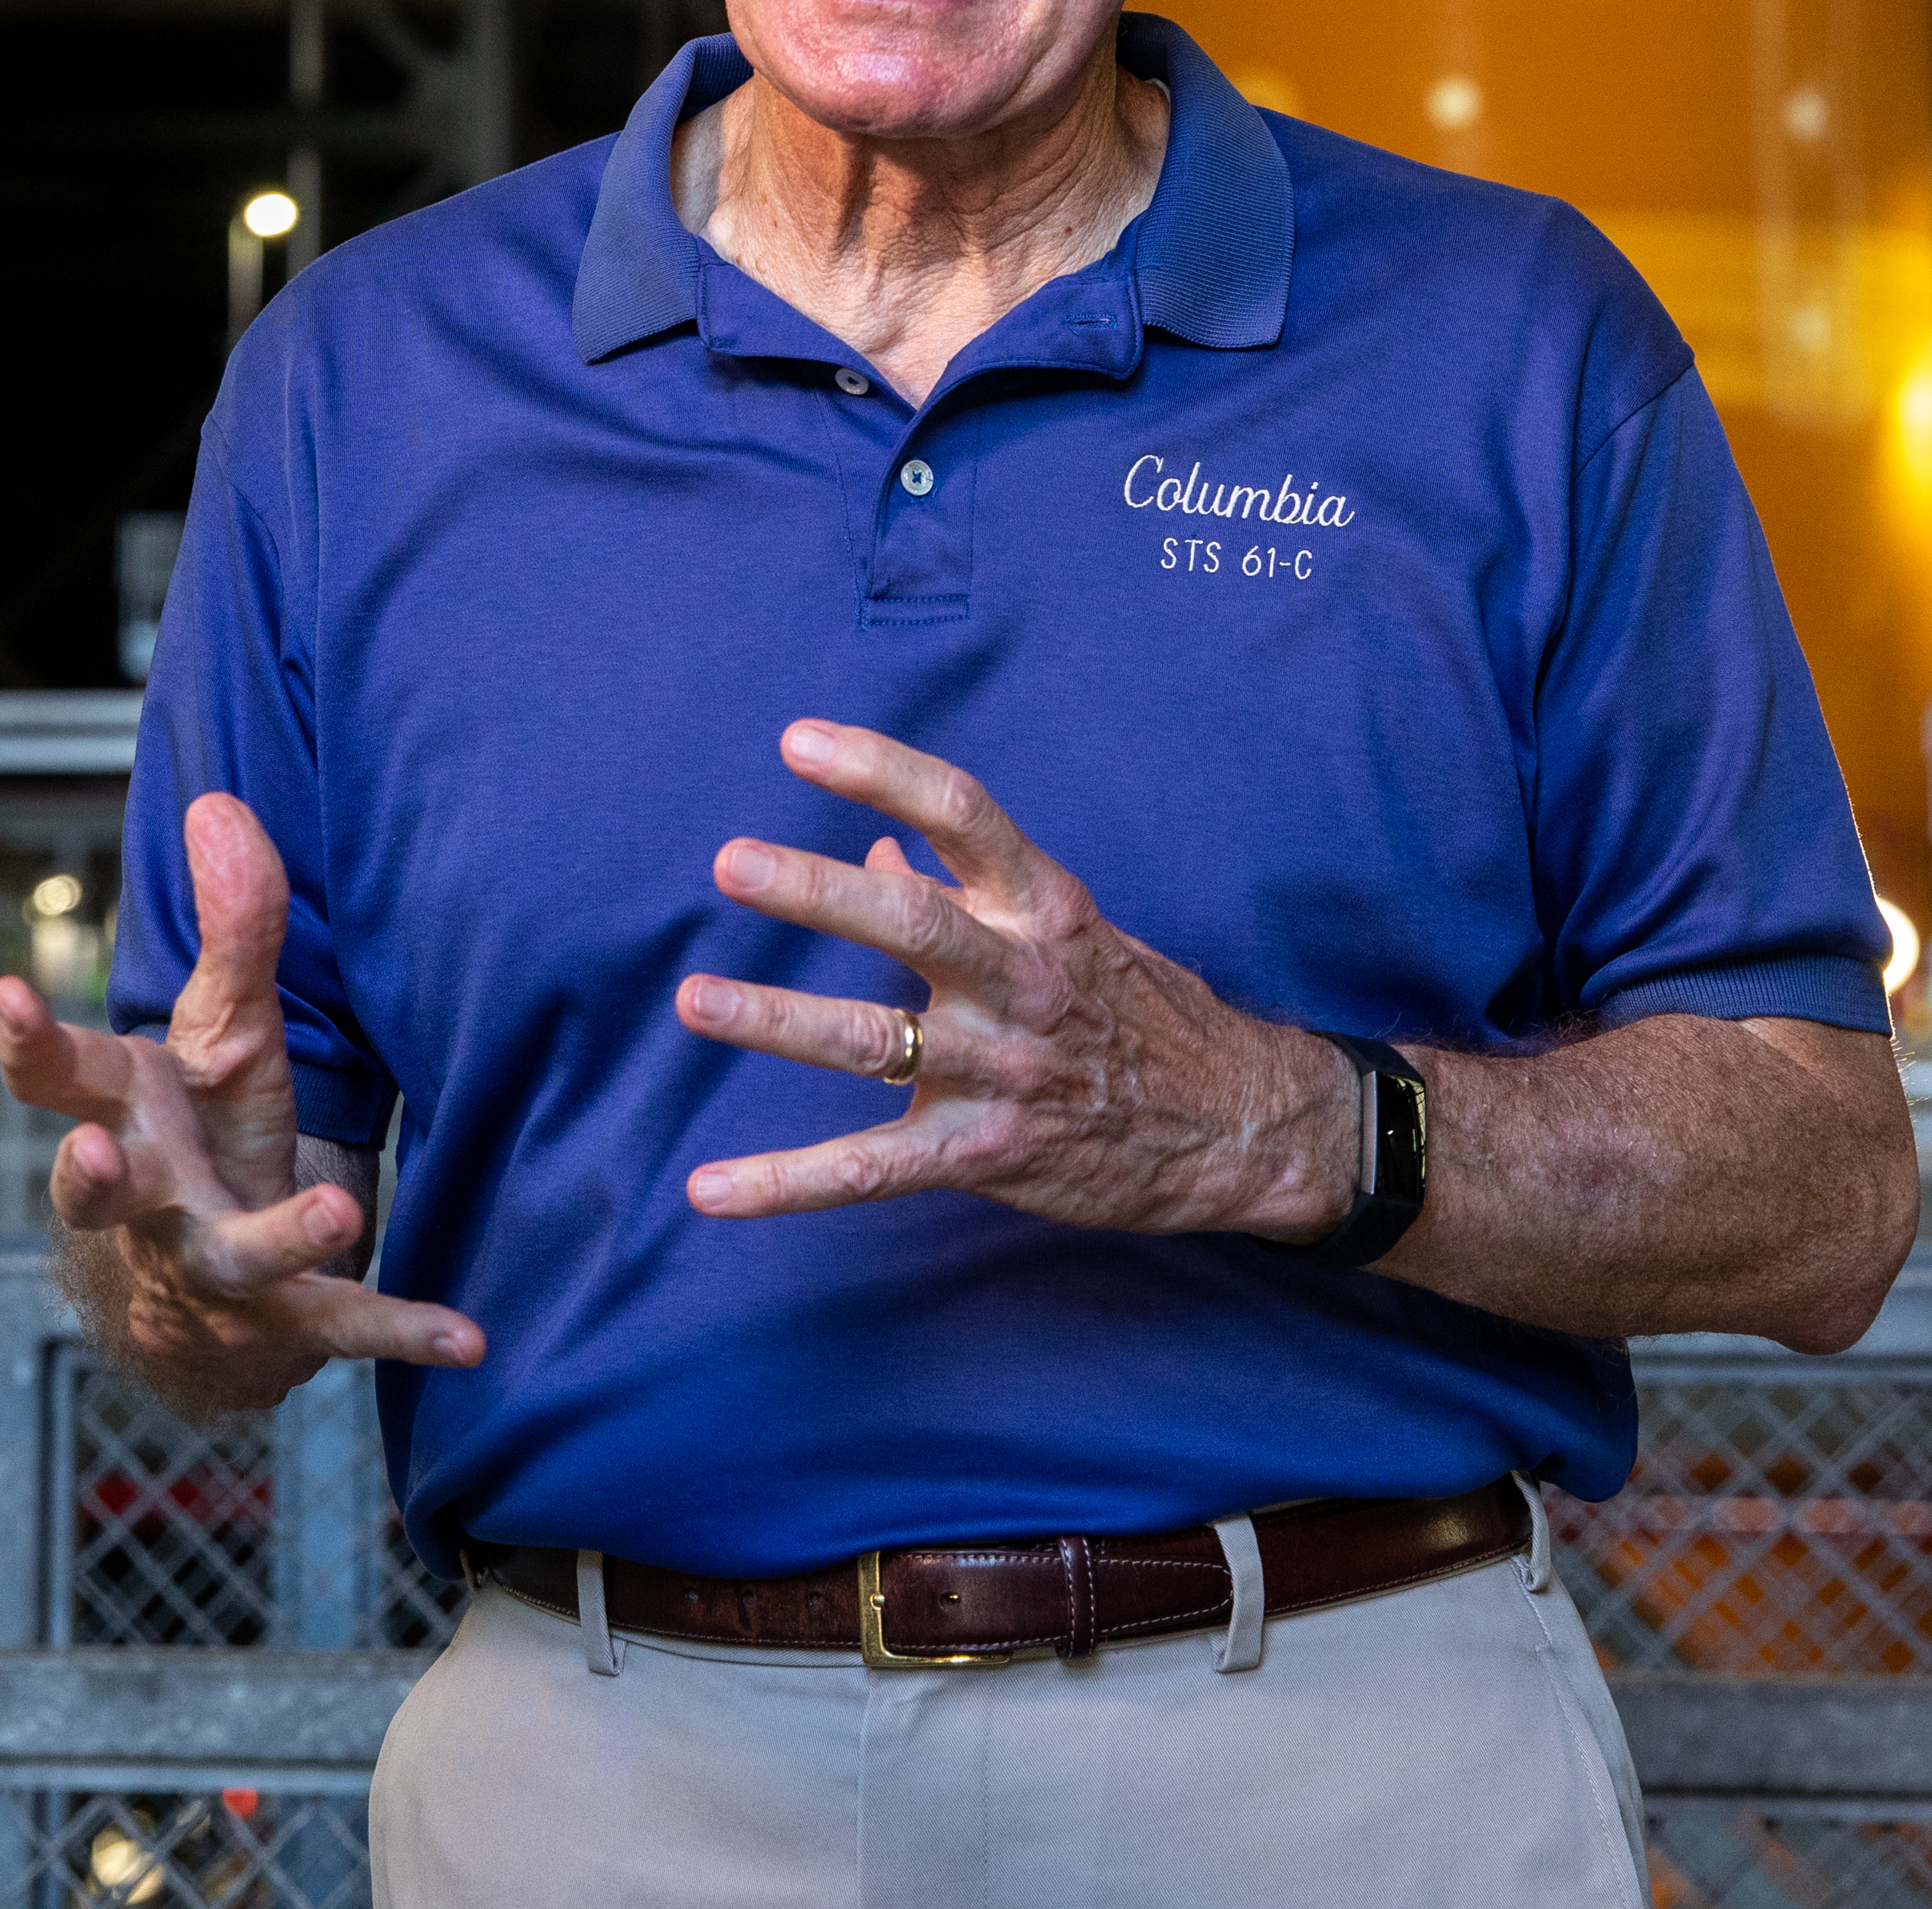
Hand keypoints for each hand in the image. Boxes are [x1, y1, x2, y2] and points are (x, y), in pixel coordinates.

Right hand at [0, 789, 480, 1407]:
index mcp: (122, 1118)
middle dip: (90, 1177)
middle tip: (95, 1156)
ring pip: (230, 1262)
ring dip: (276, 1239)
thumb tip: (220, 806)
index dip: (27, 1040)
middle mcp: (147, 1203)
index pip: (56, 1078)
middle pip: (99, 1192)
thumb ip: (231, 929)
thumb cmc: (199, 1136)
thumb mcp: (220, 1031)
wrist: (196, 1304)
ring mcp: (209, 1273)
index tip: (7, 995)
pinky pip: (344, 1326)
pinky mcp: (284, 1324)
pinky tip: (467, 1337)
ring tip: (334, 1208)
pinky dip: (403, 1329)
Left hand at [670, 720, 1359, 1239]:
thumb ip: (972, 886)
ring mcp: (1000, 1070)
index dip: (879, 768)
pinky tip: (709, 1189)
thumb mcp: (1071, 930)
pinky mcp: (983, 1155)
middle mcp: (1020, 979)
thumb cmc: (1142, 1012)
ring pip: (872, 1042)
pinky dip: (785, 1183)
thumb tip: (877, 842)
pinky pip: (868, 1171)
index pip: (961, 813)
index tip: (797, 742)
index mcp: (1042, 908)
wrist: (1235, 1126)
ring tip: (696, 1000)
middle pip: (910, 921)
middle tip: (732, 863)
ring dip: (776, 1019)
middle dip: (818, 891)